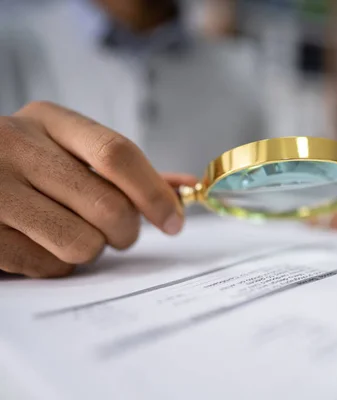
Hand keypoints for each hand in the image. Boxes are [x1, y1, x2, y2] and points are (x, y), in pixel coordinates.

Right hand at [0, 102, 184, 277]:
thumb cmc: (28, 168)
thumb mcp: (68, 150)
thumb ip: (126, 170)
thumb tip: (186, 186)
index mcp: (48, 120)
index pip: (118, 154)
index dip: (154, 193)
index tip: (173, 222)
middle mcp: (16, 146)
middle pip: (108, 206)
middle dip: (126, 231)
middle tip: (118, 233)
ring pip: (82, 244)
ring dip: (91, 250)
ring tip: (71, 233)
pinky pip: (49, 266)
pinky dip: (57, 264)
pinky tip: (40, 243)